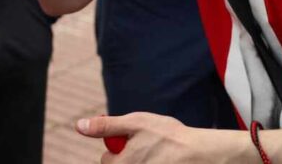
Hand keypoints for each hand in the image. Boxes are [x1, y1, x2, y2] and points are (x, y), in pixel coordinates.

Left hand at [77, 113, 246, 162]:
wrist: (202, 154)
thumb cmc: (167, 136)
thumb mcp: (134, 123)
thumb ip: (105, 126)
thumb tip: (79, 126)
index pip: (105, 161)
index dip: (116, 148)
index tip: (131, 141)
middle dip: (129, 157)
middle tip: (147, 148)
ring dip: (143, 160)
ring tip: (159, 155)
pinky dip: (154, 163)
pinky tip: (165, 161)